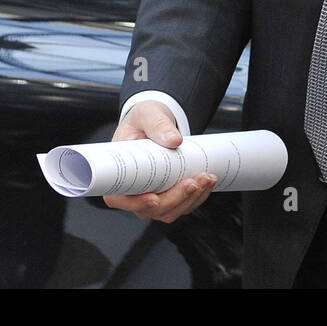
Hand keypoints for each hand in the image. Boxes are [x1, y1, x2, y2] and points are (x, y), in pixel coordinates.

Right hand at [102, 101, 216, 221]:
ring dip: (191, 199)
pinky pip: (183, 204)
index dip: (137, 203)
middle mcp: (133, 190)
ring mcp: (152, 195)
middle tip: (193, 182)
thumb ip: (157, 125)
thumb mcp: (147, 115)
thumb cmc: (143, 120)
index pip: (120, 199)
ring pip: (170, 211)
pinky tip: (207, 181)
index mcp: (119, 174)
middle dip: (175, 199)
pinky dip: (198, 196)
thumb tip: (174, 140)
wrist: (157, 121)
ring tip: (206, 178)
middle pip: (151, 209)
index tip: (154, 199)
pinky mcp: (169, 194)